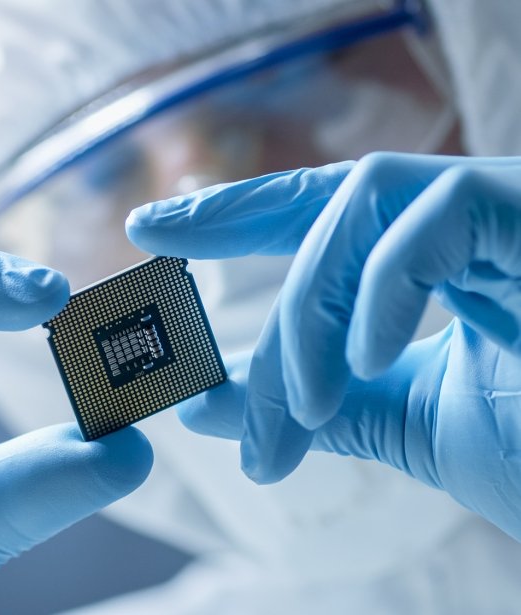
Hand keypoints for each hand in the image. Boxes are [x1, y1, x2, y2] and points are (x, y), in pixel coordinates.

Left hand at [127, 152, 520, 540]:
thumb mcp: (408, 425)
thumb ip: (315, 407)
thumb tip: (207, 406)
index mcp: (431, 259)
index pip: (315, 211)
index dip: (231, 211)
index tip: (150, 227)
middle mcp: (463, 217)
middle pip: (323, 211)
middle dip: (254, 292)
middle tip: (203, 391)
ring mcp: (503, 205)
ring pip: (360, 209)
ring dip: (309, 315)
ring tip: (299, 411)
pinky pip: (432, 220)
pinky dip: (380, 292)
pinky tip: (358, 368)